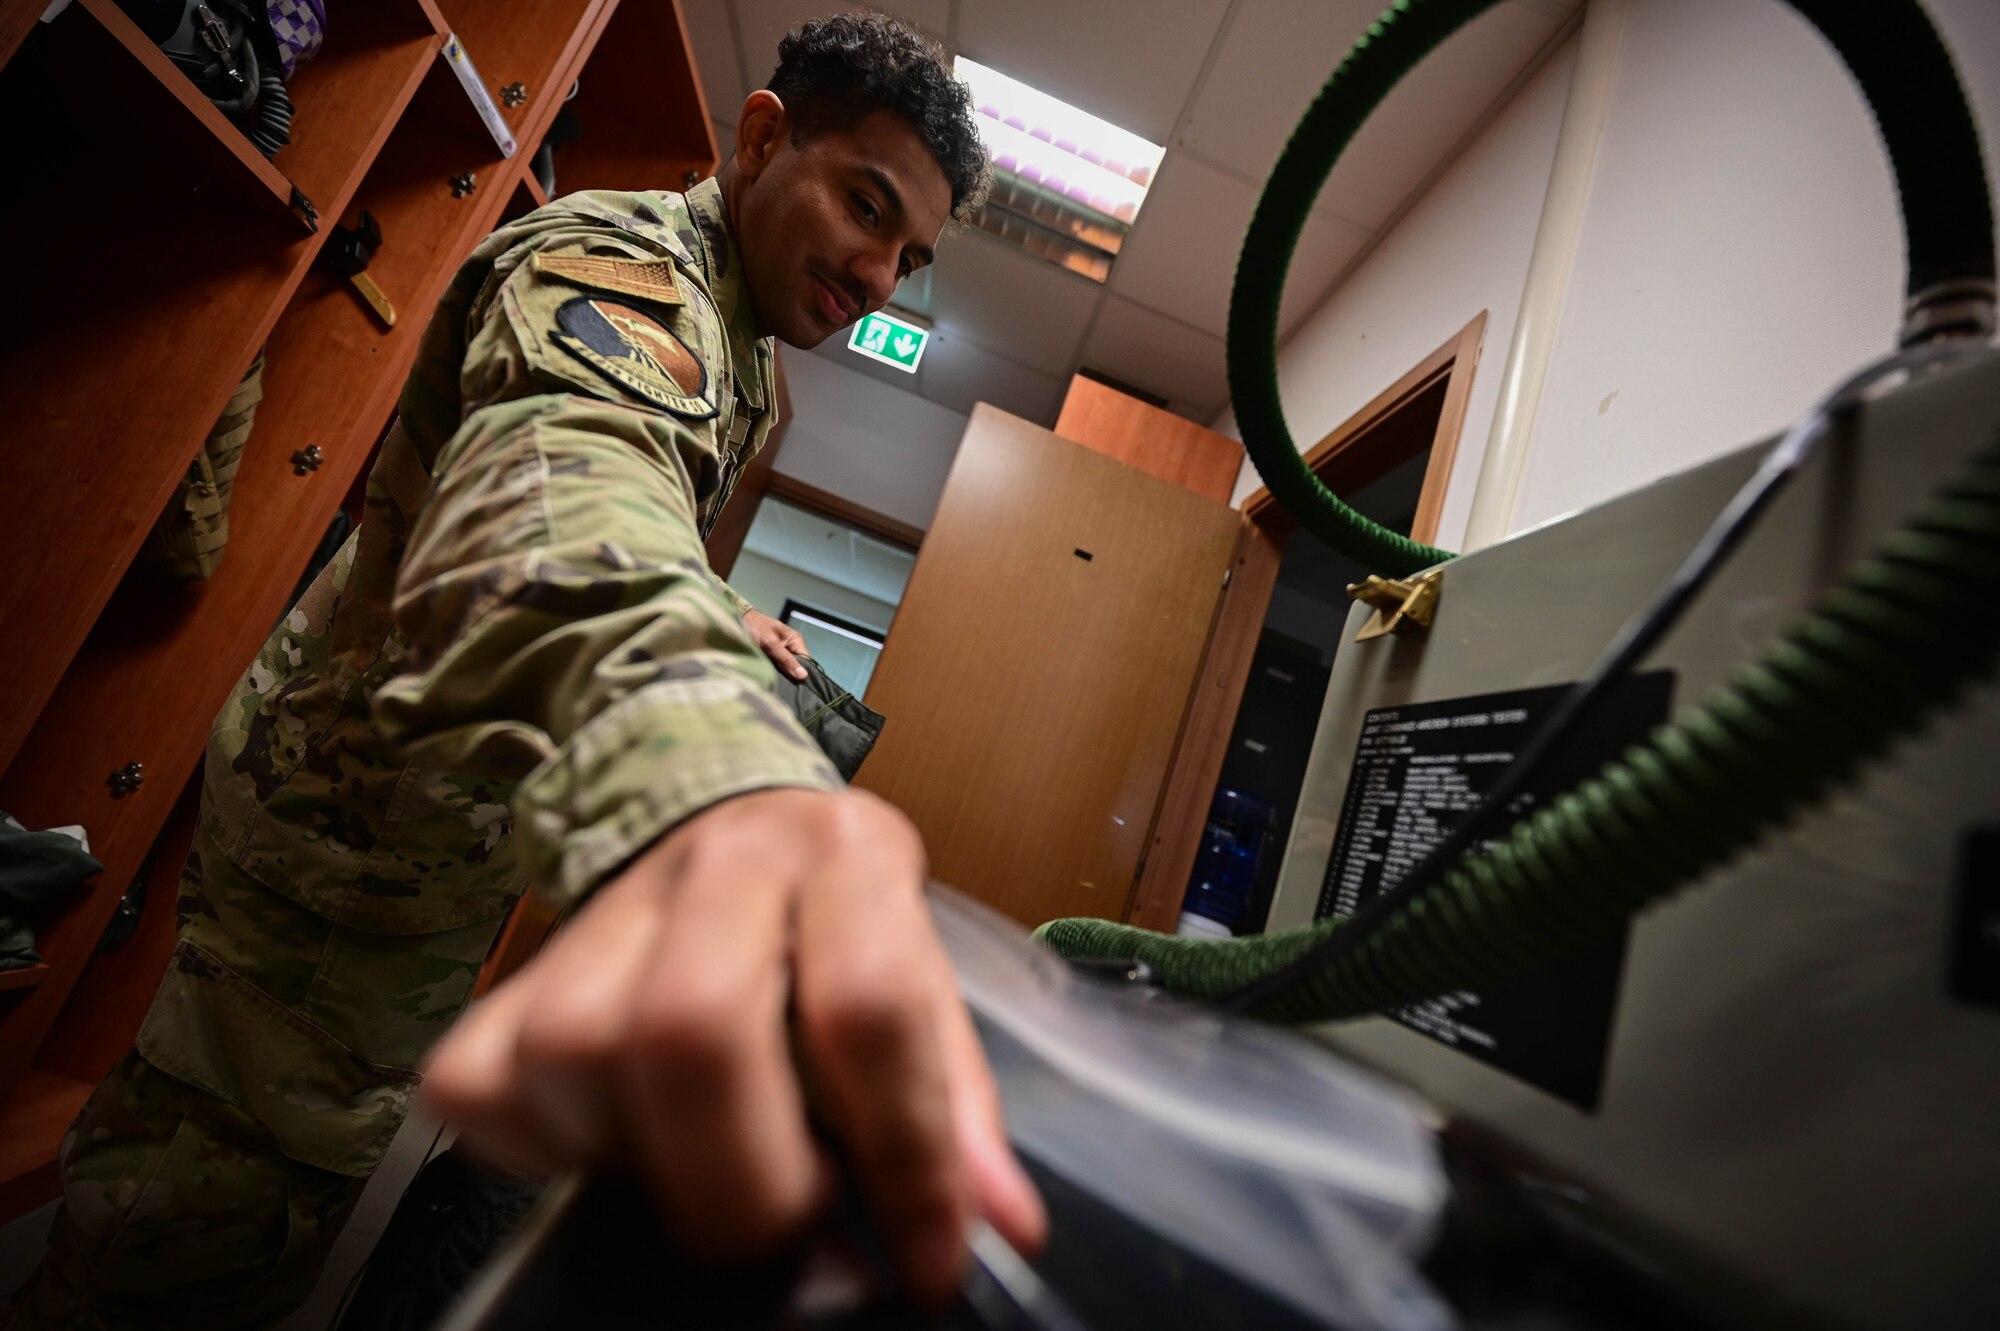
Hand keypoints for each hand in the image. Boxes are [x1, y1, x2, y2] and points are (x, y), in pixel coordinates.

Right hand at [421, 788, 1045, 1303]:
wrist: (735, 840)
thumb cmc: (842, 940)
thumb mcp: (925, 990)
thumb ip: (953, 1104)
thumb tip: (997, 1225)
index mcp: (847, 857)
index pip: (867, 1007)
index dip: (902, 1157)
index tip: (925, 1262)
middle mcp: (720, 862)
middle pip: (690, 1030)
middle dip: (748, 1181)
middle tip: (792, 1227)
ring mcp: (603, 907)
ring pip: (576, 1057)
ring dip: (647, 1163)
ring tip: (709, 1167)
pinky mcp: (511, 972)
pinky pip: (489, 1088)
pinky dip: (550, 1153)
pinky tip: (622, 1141)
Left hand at [743, 607, 809, 680]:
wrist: (736, 620)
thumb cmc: (755, 627)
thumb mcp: (771, 644)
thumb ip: (786, 660)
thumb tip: (803, 676)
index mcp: (796, 640)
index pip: (807, 661)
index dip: (803, 673)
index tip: (798, 687)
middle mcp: (791, 646)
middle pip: (797, 666)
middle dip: (792, 676)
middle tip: (787, 688)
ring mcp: (781, 652)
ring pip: (787, 668)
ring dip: (782, 675)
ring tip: (779, 687)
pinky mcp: (771, 656)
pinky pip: (777, 668)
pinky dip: (774, 673)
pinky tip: (771, 681)